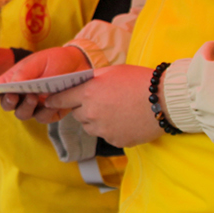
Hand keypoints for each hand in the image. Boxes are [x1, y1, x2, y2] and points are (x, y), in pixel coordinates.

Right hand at [0, 46, 91, 121]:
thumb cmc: (53, 60)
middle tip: (12, 95)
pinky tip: (50, 102)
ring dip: (24, 107)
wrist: (78, 64)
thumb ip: (23, 73)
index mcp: (13, 81)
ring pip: (22, 115)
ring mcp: (35, 106)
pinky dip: (44, 112)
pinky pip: (42, 118)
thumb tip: (11, 85)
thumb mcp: (36, 61)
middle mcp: (21, 95)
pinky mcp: (49, 113)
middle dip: (7, 102)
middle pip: (7, 105)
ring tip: (32, 96)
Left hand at [45, 64, 161, 147]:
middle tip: (101, 101)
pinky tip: (124, 119)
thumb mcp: (113, 71)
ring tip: (115, 110)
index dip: (54, 100)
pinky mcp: (115, 141)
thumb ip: (93, 79)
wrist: (165, 101)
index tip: (48, 101)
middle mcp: (92, 113)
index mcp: (89, 92)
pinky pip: (106, 135)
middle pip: (77, 114)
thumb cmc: (140, 81)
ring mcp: (103, 130)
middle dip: (83, 108)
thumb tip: (80, 83)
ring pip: (90, 126)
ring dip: (95, 120)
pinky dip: (110, 129)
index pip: (62, 99)